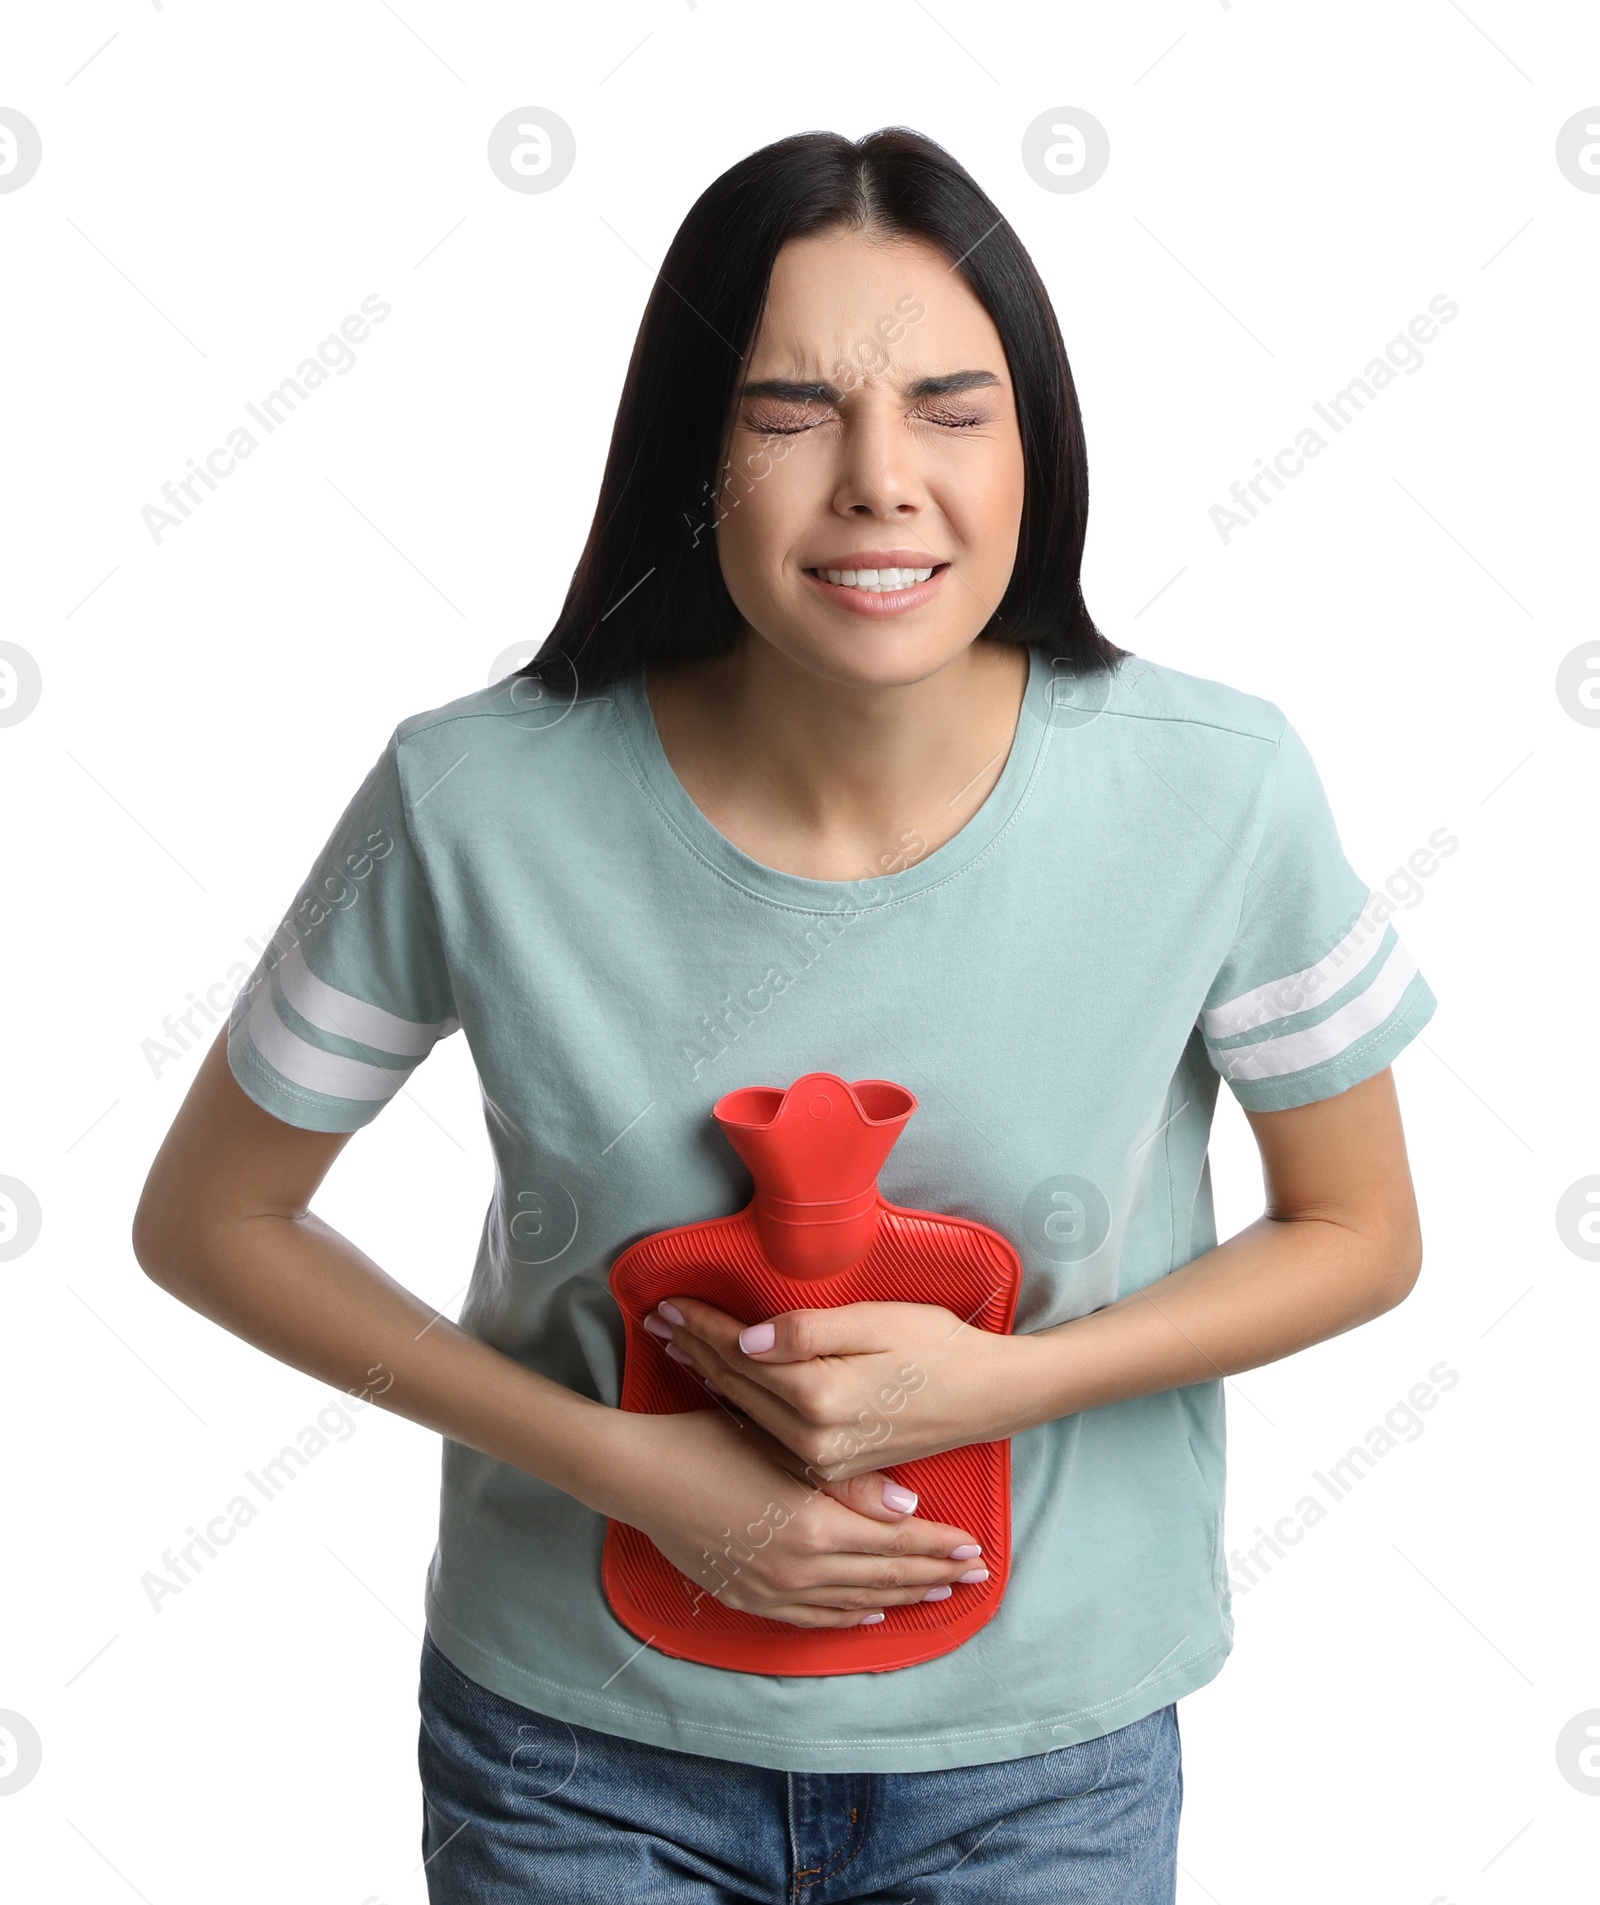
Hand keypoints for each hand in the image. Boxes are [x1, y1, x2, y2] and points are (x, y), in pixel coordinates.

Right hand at [600, 1405, 989, 1627]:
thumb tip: (906, 1509)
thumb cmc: (713, 1443)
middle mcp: (800, 1568)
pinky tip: (870, 1611)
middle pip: (883, 1577)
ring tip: (936, 1593)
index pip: (895, 1544)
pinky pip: (813, 1617)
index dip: (939, 1546)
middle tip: (973, 1576)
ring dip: (900, 1597)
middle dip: (933, 1575)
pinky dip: (849, 1615)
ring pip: (854, 1601)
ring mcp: (773, 1589)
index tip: (976, 1548)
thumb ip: (850, 1486)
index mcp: (814, 1526)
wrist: (644, 1474)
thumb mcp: (784, 1450)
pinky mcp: (749, 1597)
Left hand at [643, 1298, 1045, 1479]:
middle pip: (738, 1387)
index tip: (669, 1302)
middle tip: (657, 1320)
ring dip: (711, 1377)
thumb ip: (808, 1331)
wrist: (989, 1397)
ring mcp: (823, 1463)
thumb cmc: (938, 1347)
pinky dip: (743, 1407)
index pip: (743, 1355)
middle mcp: (814, 1441)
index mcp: (821, 1399)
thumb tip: (748, 1338)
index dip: (703, 1325)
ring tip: (678, 1347)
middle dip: (696, 1349)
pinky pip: (773, 1436)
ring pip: (749, 1414)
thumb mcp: (877, 1322)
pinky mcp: (834, 1470)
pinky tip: (725, 1388)